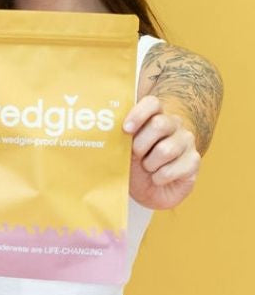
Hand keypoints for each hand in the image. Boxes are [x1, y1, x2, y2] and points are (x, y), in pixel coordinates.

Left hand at [124, 94, 199, 209]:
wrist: (150, 191)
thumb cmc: (134, 167)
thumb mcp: (122, 152)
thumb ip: (117, 139)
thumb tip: (101, 133)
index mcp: (154, 117)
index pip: (152, 103)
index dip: (138, 114)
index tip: (126, 129)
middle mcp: (174, 125)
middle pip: (159, 124)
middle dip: (140, 145)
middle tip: (135, 156)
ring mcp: (186, 142)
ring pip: (166, 149)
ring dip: (149, 164)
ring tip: (147, 168)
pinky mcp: (194, 161)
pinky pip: (172, 169)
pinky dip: (159, 178)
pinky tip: (158, 178)